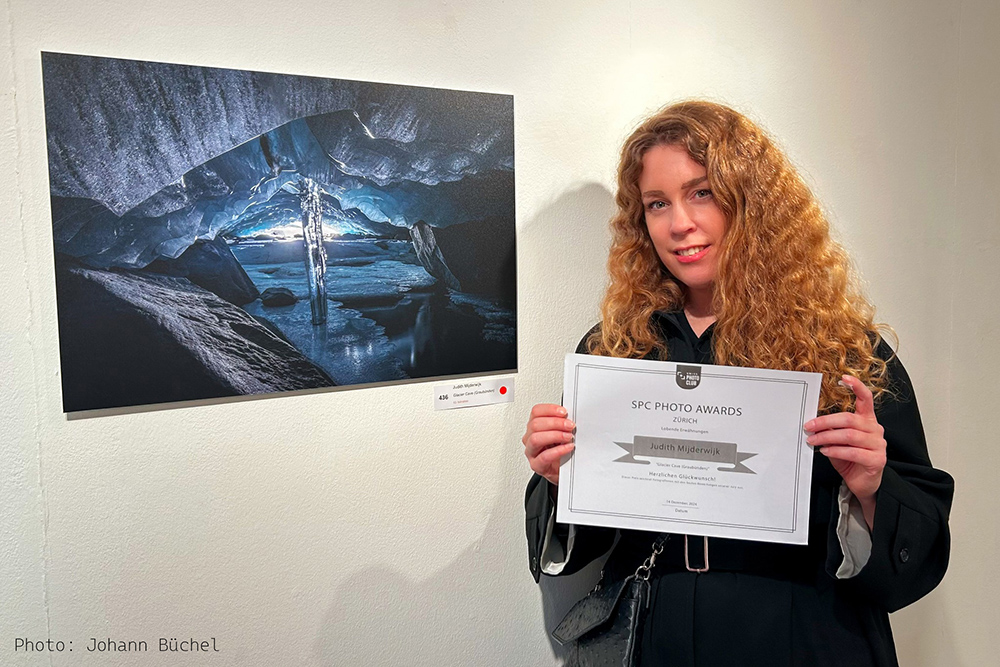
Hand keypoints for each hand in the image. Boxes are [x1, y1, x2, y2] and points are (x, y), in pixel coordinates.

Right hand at [522, 403, 575, 485]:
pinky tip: (568, 448)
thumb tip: (570, 417)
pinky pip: (544, 456)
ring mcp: (531, 452)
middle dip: (555, 423)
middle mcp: (530, 438)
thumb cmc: (561, 451)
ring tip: (568, 437)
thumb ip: (563, 424)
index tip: (564, 412)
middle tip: (570, 426)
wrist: (562, 471)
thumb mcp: (562, 433)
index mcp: (534, 427)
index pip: (536, 412)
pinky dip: (558, 451)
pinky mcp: (536, 465)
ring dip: (555, 435)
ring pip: (535, 439)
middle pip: (535, 424)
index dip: (550, 409)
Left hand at [805, 375, 885, 528]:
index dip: (857, 387)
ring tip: (813, 440)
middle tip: (809, 426)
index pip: (866, 399)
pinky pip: (853, 452)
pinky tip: (825, 451)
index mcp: (867, 421)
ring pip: (849, 435)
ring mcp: (879, 445)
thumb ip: (831, 431)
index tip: (844, 378)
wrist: (863, 483)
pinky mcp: (877, 460)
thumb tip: (813, 423)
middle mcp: (875, 429)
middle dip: (825, 422)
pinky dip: (836, 450)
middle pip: (849, 419)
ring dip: (827, 437)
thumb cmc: (850, 460)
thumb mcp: (838, 442)